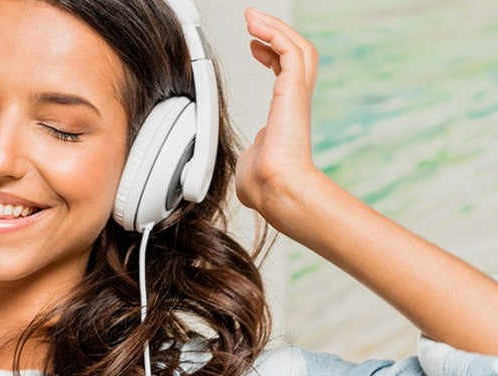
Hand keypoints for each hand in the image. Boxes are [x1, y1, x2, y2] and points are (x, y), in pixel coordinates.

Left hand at [235, 8, 323, 224]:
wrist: (274, 188)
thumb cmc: (262, 185)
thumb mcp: (250, 162)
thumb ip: (250, 152)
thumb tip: (248, 159)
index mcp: (285, 116)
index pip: (284, 74)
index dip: (271, 55)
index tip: (253, 47)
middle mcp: (294, 103)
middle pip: (296, 53)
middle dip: (275, 33)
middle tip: (254, 21)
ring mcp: (296, 95)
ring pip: (296, 47)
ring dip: (274, 27)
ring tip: (253, 16)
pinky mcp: (293, 90)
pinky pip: (288, 49)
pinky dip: (274, 33)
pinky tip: (256, 26)